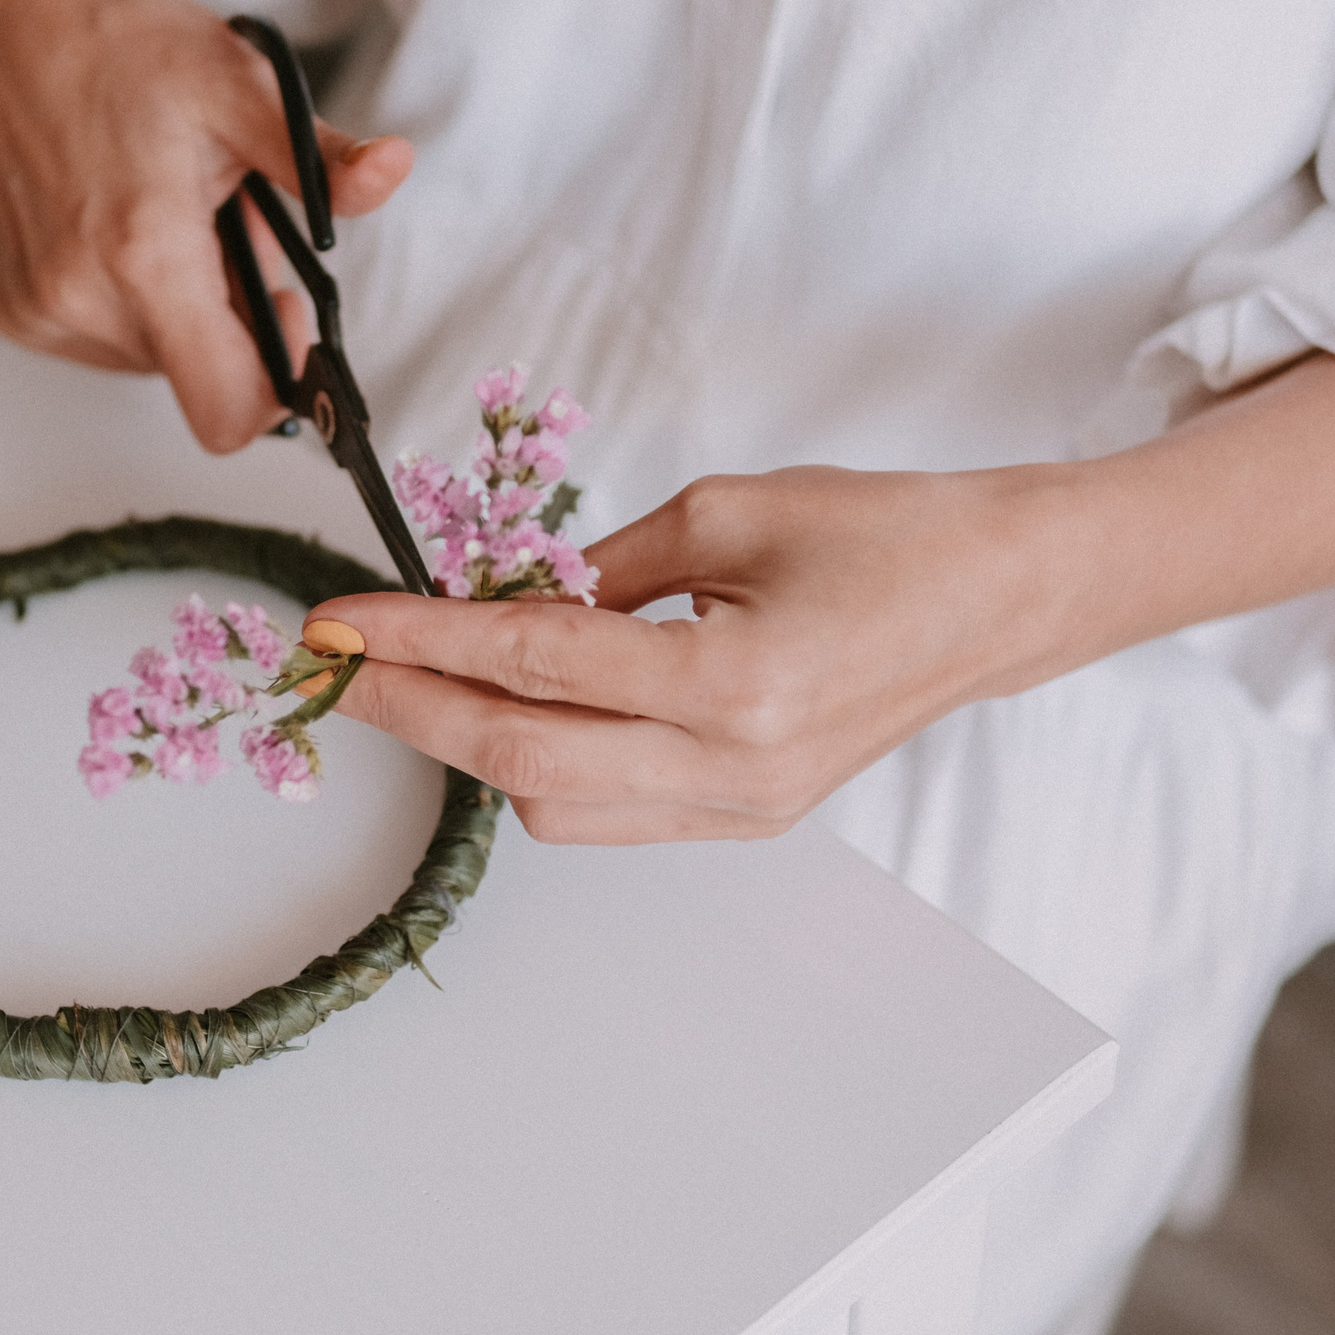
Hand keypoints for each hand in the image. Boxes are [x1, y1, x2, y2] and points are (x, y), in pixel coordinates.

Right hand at [0, 0, 413, 451]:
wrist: (14, 28)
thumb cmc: (124, 51)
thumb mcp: (243, 86)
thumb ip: (320, 157)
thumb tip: (392, 170)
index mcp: (143, 254)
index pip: (225, 408)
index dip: (276, 383)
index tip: (287, 318)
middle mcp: (80, 298)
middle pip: (197, 378)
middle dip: (232, 318)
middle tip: (225, 227)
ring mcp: (40, 312)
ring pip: (154, 363)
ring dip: (180, 308)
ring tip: (169, 218)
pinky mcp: (15, 314)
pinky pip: (106, 346)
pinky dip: (131, 304)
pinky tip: (121, 229)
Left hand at [299, 354, 1334, 844]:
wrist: (998, 599)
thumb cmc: (882, 533)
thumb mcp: (726, 512)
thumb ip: (603, 569)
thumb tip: (502, 602)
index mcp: (732, 682)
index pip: (533, 663)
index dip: (421, 641)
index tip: (338, 622)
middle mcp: (732, 770)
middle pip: (522, 763)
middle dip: (415, 711)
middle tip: (335, 667)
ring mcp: (741, 811)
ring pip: (555, 810)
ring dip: (474, 745)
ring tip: (418, 680)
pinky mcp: (746, 821)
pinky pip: (608, 815)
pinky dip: (541, 766)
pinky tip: (511, 710)